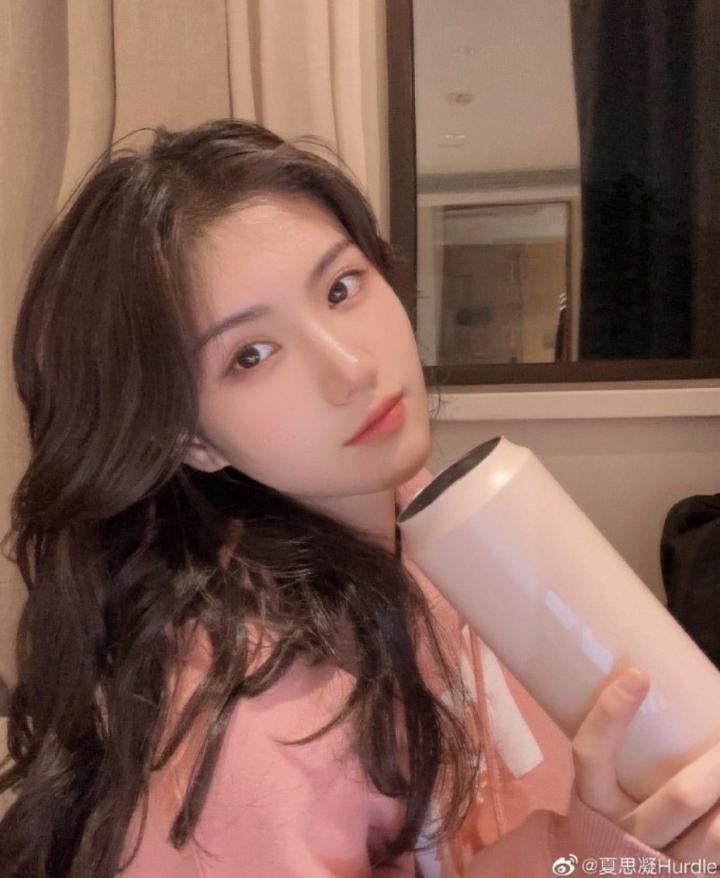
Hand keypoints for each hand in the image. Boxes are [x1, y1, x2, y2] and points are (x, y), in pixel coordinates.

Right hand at [572, 667, 719, 865]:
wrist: (597, 869)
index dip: (611, 715)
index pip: (592, 754)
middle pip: (680, 797)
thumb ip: (617, 740)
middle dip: (717, 763)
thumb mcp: (598, 773)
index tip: (639, 675)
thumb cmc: (604, 802)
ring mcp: (665, 862)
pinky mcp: (691, 874)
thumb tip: (647, 677)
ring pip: (715, 836)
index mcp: (594, 799)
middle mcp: (627, 835)